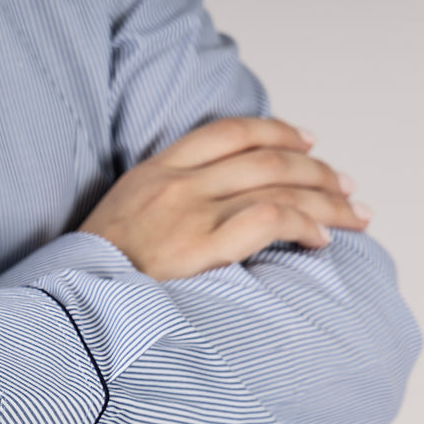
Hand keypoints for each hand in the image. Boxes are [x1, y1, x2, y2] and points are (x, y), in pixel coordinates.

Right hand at [78, 117, 371, 280]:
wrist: (70, 293)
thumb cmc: (95, 267)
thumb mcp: (120, 213)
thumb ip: (159, 197)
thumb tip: (206, 203)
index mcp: (154, 171)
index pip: (228, 132)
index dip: (276, 130)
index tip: (307, 142)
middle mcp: (175, 184)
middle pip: (266, 157)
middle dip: (317, 169)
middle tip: (344, 184)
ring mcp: (188, 212)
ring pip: (278, 186)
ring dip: (326, 198)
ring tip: (353, 212)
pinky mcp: (200, 246)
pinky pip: (269, 220)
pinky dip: (305, 225)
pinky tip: (322, 238)